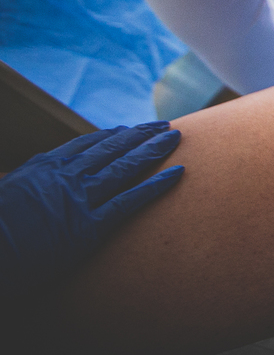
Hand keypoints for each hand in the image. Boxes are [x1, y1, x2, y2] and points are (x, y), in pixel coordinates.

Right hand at [0, 122, 183, 302]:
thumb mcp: (5, 192)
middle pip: (112, 148)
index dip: (111, 136)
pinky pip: (130, 202)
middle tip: (163, 126)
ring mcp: (80, 200)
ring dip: (154, 149)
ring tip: (175, 137)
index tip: (127, 130)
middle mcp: (66, 177)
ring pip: (125, 167)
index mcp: (44, 167)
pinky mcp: (89, 228)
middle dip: (140, 134)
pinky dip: (155, 186)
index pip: (86, 145)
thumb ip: (22, 181)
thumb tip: (22, 177)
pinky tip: (176, 173)